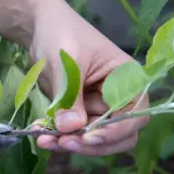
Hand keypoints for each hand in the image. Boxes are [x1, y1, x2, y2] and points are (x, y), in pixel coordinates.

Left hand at [29, 0, 149, 155]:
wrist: (42, 29)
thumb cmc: (62, 34)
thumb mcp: (68, 62)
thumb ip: (70, 95)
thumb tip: (71, 128)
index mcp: (127, 81)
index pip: (134, 116)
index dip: (114, 132)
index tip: (87, 137)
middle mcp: (116, 99)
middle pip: (116, 136)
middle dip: (89, 144)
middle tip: (61, 142)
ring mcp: (97, 109)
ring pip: (91, 140)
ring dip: (68, 143)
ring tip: (42, 139)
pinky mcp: (78, 115)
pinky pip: (72, 134)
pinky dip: (56, 137)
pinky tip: (39, 133)